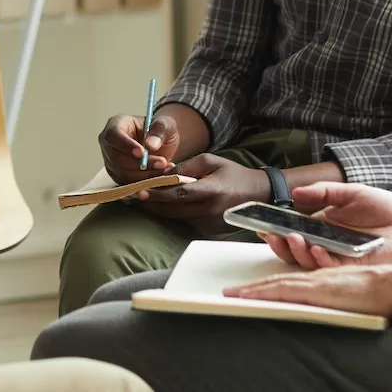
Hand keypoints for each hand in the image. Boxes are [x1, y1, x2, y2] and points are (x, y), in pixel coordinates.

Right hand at [99, 113, 182, 182]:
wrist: (161, 145)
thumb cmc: (160, 130)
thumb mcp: (165, 124)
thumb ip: (159, 131)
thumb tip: (151, 144)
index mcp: (116, 125)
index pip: (114, 135)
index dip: (126, 145)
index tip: (142, 153)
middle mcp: (109, 144)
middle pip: (116, 158)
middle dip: (139, 164)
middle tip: (162, 163)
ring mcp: (111, 162)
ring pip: (122, 173)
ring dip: (144, 175)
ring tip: (164, 170)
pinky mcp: (118, 176)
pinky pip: (128, 184)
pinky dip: (144, 184)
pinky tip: (160, 177)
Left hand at [133, 154, 270, 229]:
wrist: (258, 195)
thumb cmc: (233, 174)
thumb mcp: (212, 161)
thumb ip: (187, 166)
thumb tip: (164, 172)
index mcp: (211, 190)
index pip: (179, 193)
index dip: (158, 193)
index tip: (141, 190)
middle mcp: (210, 210)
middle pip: (173, 209)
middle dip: (152, 204)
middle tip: (133, 197)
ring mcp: (210, 223)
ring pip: (177, 218)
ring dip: (159, 210)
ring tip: (142, 201)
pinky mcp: (210, 231)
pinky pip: (186, 222)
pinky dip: (173, 214)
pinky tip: (162, 207)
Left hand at [228, 261, 391, 316]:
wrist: (390, 284)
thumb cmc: (377, 292)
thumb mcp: (350, 295)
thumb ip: (337, 298)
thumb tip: (330, 307)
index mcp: (321, 280)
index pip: (288, 283)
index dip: (268, 287)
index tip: (250, 291)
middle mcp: (313, 278)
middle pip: (277, 282)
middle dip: (252, 288)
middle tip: (230, 292)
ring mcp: (313, 283)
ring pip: (276, 285)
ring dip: (253, 290)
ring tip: (233, 295)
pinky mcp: (315, 289)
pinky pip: (284, 291)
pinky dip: (266, 292)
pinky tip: (252, 295)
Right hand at [260, 181, 391, 269]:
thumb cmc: (387, 209)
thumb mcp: (350, 192)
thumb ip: (323, 192)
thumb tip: (296, 194)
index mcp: (324, 227)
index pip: (294, 231)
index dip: (276, 230)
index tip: (261, 223)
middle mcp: (328, 244)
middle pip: (295, 251)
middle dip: (279, 244)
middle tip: (271, 234)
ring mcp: (339, 258)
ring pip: (308, 263)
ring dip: (297, 252)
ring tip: (292, 237)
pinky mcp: (354, 268)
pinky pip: (331, 269)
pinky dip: (320, 260)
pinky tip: (317, 248)